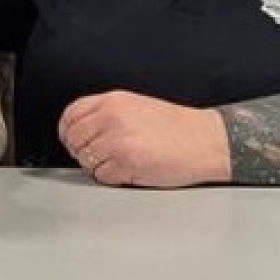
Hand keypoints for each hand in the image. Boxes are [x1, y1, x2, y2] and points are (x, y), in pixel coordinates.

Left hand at [58, 90, 230, 187]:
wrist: (209, 141)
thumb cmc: (178, 128)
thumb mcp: (135, 107)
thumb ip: (106, 113)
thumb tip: (80, 129)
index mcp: (112, 101)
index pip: (70, 116)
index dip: (69, 132)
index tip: (75, 141)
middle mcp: (111, 117)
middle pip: (74, 140)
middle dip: (84, 152)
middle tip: (103, 157)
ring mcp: (117, 139)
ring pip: (85, 159)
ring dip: (99, 166)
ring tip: (121, 163)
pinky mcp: (125, 162)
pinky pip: (101, 176)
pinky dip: (112, 178)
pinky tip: (130, 172)